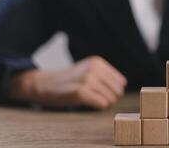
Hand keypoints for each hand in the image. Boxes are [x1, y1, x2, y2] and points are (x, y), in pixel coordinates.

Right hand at [10, 56, 126, 108]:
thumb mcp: (88, 69)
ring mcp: (88, 80)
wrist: (45, 83)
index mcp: (97, 62)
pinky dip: (97, 106)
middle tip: (95, 97)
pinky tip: (87, 102)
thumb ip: (105, 74)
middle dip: (110, 97)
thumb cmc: (70, 80)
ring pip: (111, 99)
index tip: (101, 91)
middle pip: (117, 91)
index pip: (121, 82)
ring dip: (102, 102)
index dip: (113, 90)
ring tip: (90, 98)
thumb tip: (122, 86)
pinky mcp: (81, 92)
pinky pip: (102, 104)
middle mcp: (94, 69)